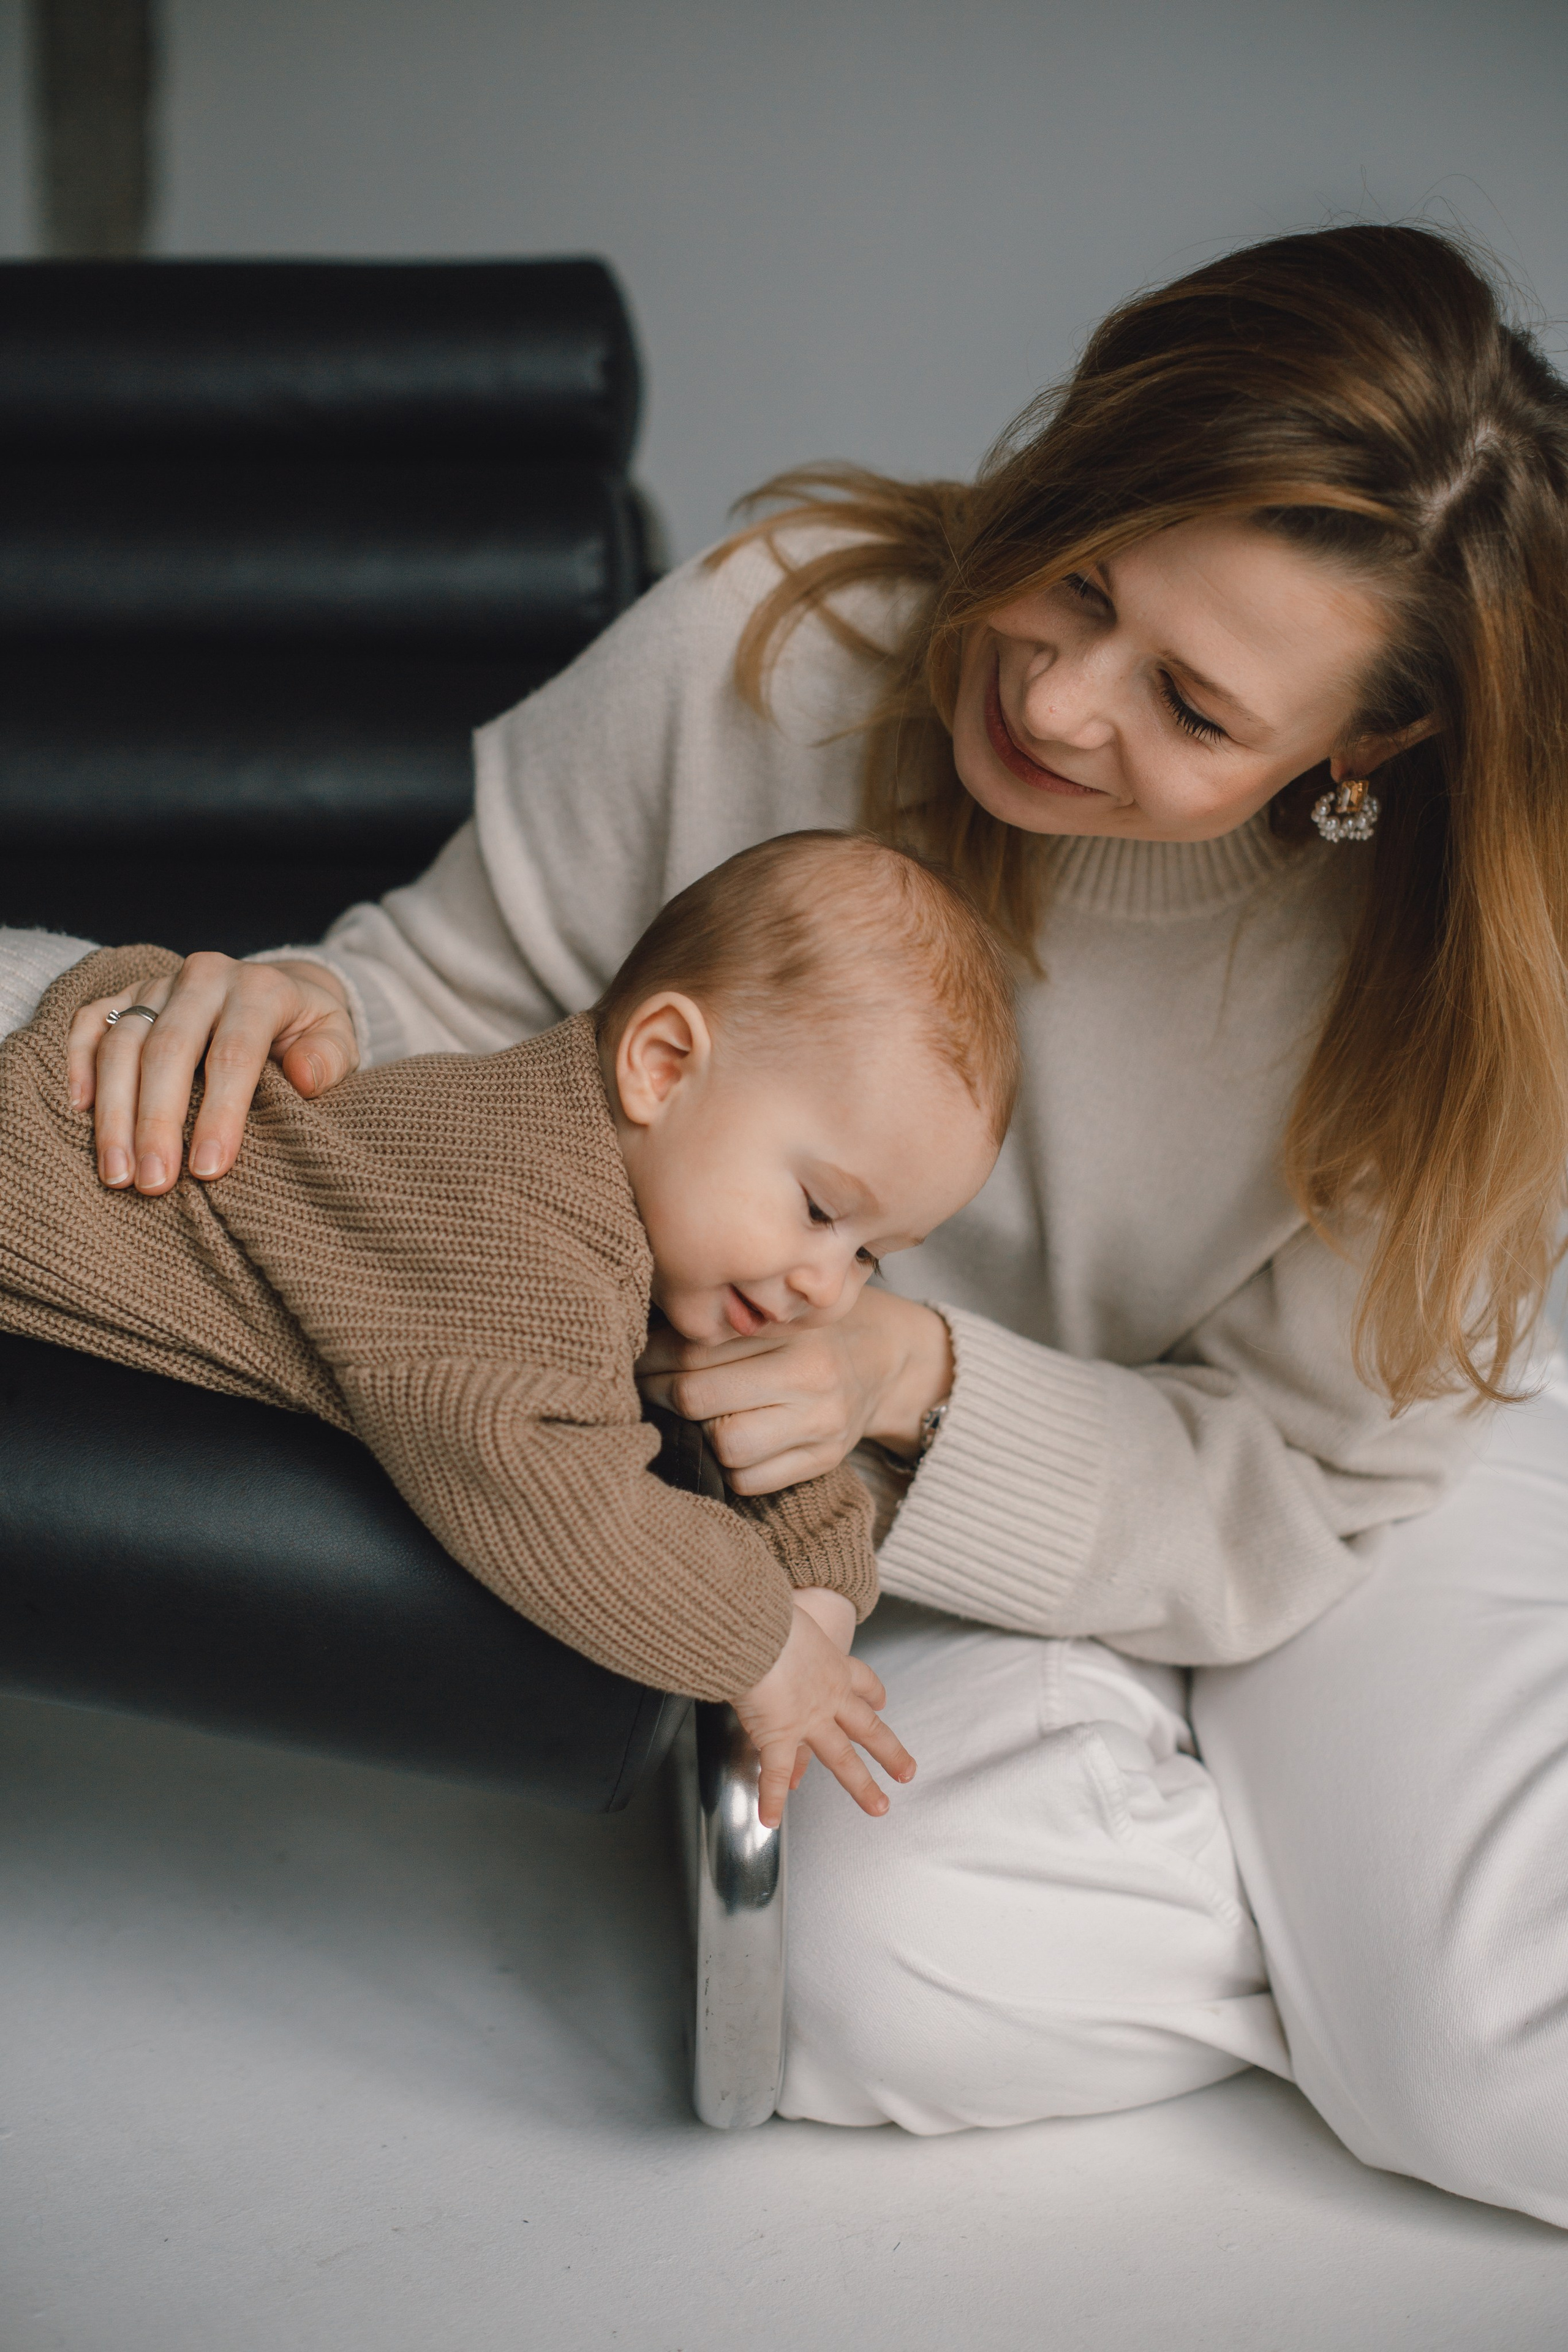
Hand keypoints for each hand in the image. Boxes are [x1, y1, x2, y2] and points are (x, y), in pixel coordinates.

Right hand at [67, 954, 358, 1194]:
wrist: (280, 989)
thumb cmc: (308, 1030)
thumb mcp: (338, 1039)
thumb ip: (328, 1058)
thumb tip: (305, 1077)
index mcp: (259, 988)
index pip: (234, 1054)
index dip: (220, 1113)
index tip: (209, 1169)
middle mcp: (203, 977)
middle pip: (168, 1049)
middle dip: (157, 1122)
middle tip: (153, 1184)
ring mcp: (158, 984)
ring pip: (122, 1042)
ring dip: (114, 1113)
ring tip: (117, 1173)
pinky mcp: (125, 994)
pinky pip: (90, 1022)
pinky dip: (78, 1062)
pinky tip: (80, 1110)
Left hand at [636, 1286, 951, 1493]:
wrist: (887, 1359)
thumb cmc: (815, 1330)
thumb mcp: (778, 1312)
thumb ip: (725, 1325)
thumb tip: (643, 1344)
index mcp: (790, 1332)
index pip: (693, 1350)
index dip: (651, 1360)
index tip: (637, 1361)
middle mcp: (809, 1378)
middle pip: (697, 1397)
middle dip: (660, 1396)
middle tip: (649, 1390)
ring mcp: (820, 1425)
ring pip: (724, 1446)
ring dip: (697, 1436)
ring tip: (693, 1418)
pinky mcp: (824, 1460)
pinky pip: (750, 1482)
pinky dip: (729, 1469)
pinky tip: (729, 1444)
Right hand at [734, 1594, 914, 1828]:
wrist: (755, 1628)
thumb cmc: (766, 1611)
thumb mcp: (787, 1612)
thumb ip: (783, 1618)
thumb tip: (763, 1599)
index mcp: (832, 1663)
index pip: (861, 1680)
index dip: (874, 1693)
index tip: (882, 1702)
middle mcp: (828, 1696)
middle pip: (868, 1728)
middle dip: (890, 1751)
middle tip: (908, 1771)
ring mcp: (808, 1720)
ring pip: (841, 1759)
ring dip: (861, 1786)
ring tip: (879, 1807)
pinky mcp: (778, 1736)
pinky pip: (775, 1775)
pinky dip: (771, 1798)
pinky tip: (770, 1819)